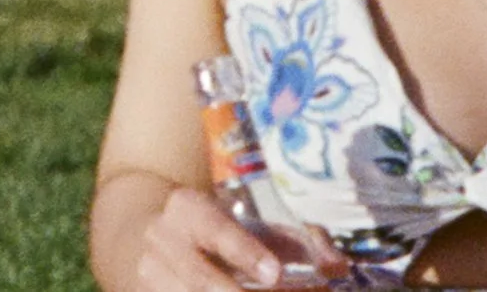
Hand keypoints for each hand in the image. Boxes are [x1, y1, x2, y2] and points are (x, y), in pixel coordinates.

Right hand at [135, 188, 346, 291]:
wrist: (149, 238)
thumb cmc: (217, 233)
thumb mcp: (251, 225)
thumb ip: (301, 242)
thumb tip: (338, 267)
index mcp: (188, 209)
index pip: (214, 227)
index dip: (244, 252)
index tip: (275, 274)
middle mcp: (162, 240)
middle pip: (200, 279)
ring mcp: (149, 277)